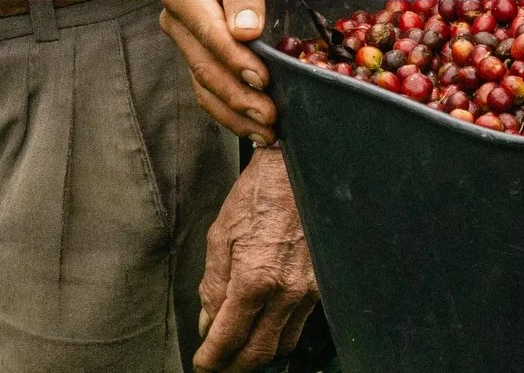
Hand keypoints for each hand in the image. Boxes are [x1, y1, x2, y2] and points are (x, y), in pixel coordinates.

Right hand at [160, 0, 288, 142]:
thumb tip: (246, 33)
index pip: (209, 37)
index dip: (236, 62)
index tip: (264, 80)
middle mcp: (176, 20)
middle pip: (204, 68)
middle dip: (237, 97)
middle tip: (270, 117)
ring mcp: (188, 38)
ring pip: (205, 84)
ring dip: (233, 112)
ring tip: (266, 132)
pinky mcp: (203, 48)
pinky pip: (212, 83)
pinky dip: (231, 106)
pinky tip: (253, 125)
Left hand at [195, 148, 317, 370]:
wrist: (296, 171)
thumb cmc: (258, 194)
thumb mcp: (220, 235)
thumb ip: (213, 284)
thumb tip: (209, 320)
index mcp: (255, 278)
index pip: (230, 337)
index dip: (213, 358)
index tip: (202, 364)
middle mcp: (285, 291)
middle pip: (260, 352)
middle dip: (235, 367)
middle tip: (218, 367)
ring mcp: (307, 290)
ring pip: (283, 344)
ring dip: (258, 355)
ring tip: (237, 354)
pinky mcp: (320, 284)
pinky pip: (299, 323)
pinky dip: (279, 334)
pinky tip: (263, 329)